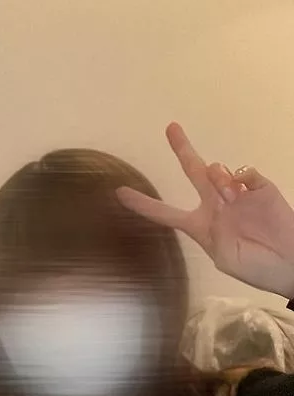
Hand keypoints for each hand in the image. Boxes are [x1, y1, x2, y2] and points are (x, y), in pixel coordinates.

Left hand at [117, 123, 293, 299]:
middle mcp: (216, 206)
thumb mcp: (225, 259)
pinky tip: (241, 186)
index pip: (165, 213)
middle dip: (182, 149)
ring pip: (217, 172)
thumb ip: (213, 230)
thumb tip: (220, 196)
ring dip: (217, 177)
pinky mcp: (261, 189)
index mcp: (200, 226)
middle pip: (193, 172)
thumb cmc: (256, 267)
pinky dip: (241, 175)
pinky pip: (246, 172)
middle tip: (171, 128)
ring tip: (227, 194)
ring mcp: (238, 195)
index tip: (119, 193)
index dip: (142, 204)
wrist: (290, 264)